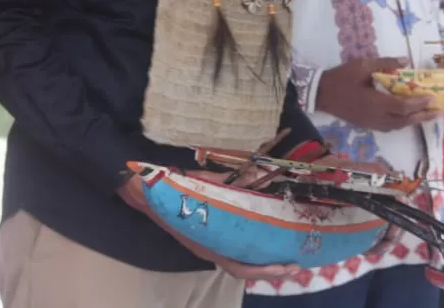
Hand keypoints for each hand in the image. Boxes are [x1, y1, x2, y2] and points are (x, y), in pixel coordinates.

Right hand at [118, 174, 300, 281]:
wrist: (146, 193)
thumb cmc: (175, 191)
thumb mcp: (204, 185)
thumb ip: (231, 182)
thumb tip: (260, 172)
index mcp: (209, 245)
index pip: (241, 268)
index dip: (265, 270)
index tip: (287, 266)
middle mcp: (210, 250)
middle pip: (244, 269)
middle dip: (271, 270)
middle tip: (296, 265)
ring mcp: (208, 245)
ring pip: (240, 261)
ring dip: (262, 261)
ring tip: (286, 255)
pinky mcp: (208, 237)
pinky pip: (233, 248)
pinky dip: (250, 247)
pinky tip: (264, 238)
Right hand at [317, 57, 439, 131]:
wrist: (321, 93)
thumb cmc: (341, 78)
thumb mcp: (362, 65)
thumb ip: (385, 63)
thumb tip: (405, 61)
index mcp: (375, 102)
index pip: (403, 106)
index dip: (419, 103)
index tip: (432, 98)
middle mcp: (376, 116)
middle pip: (404, 120)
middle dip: (422, 116)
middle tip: (437, 112)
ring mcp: (370, 123)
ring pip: (397, 126)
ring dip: (412, 121)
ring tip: (424, 114)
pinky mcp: (366, 125)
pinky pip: (388, 127)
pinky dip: (400, 123)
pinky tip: (405, 117)